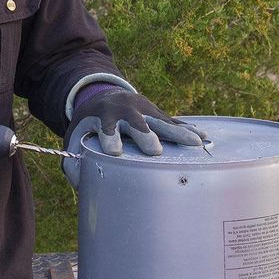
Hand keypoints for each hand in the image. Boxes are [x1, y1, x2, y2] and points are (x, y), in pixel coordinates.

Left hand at [65, 89, 208, 156]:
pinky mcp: (156, 112)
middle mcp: (124, 110)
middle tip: (154, 150)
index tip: (114, 152)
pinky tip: (204, 137)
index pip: (105, 126)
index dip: (109, 136)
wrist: (102, 96)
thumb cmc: (89, 126)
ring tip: (196, 144)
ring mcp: (143, 109)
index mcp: (102, 116)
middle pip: (135, 122)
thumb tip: (83, 183)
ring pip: (161, 121)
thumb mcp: (76, 138)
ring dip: (178, 132)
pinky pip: (174, 121)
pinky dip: (188, 129)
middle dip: (144, 134)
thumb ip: (74, 161)